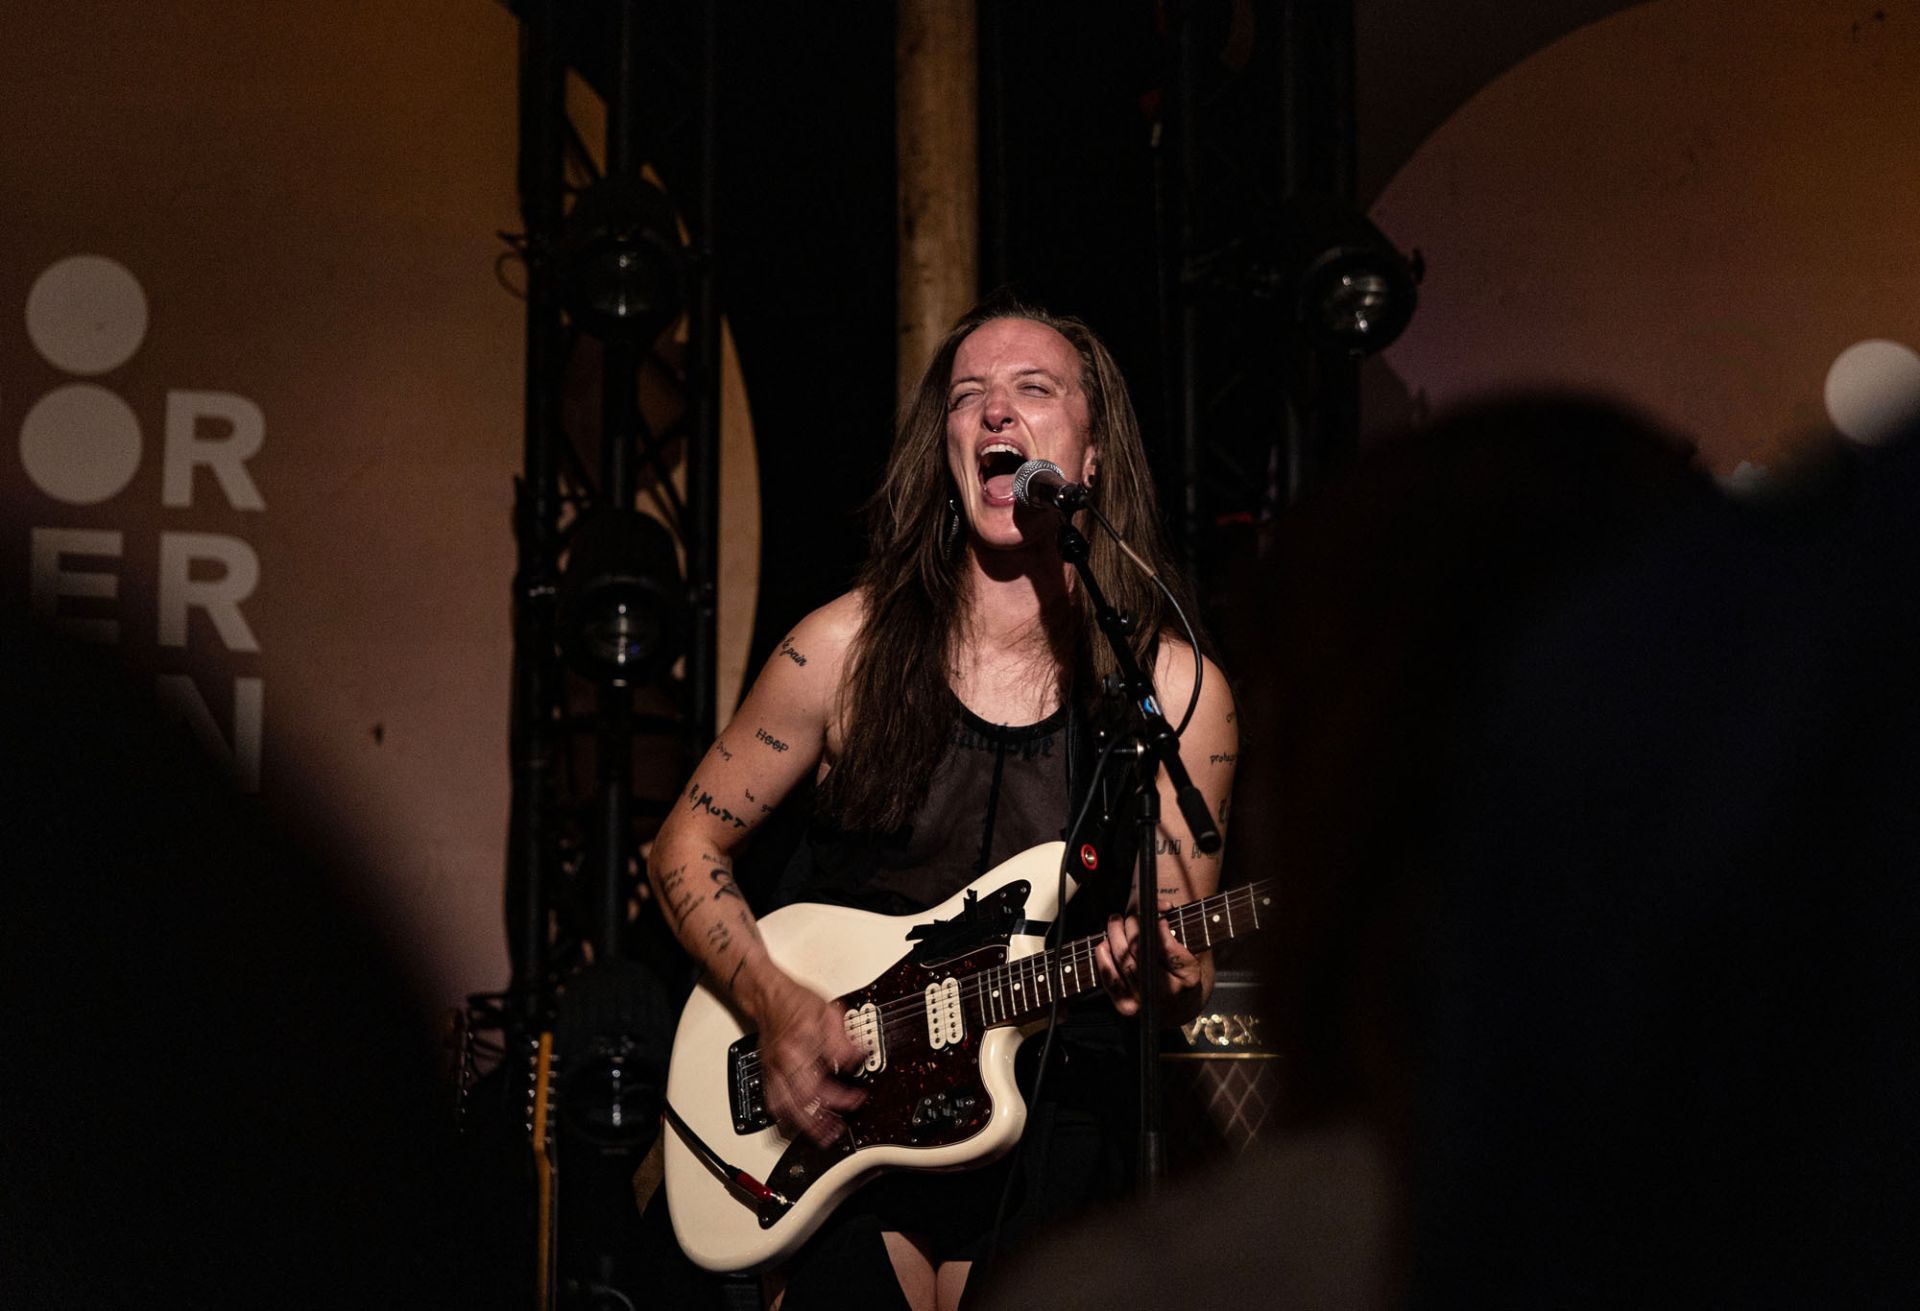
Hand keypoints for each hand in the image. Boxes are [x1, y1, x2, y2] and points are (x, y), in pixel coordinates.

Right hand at [751, 975, 868, 1146]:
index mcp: (799, 1046)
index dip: (842, 1096)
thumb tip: (861, 1057)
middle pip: (800, 1102)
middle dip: (819, 1122)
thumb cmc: (795, 1001)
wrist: (767, 994)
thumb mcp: (828, 1012)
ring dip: (801, 1127)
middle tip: (836, 1132)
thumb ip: (844, 1039)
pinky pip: (771, 1103)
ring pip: (783, 1107)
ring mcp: (772, 1070)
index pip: (821, 1081)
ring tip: (819, 1137)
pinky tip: (792, 1130)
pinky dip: (782, 1121)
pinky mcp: (767, 1074)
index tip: (858, 1098)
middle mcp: (783, 1062)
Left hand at [1092, 903, 1203, 1017]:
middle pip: (1139, 951)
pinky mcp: (1124, 1007)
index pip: (1165, 946)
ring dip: (1115, 936)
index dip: (1155, 926)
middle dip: (1132, 926)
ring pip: (1122, 961)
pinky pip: (1109, 978)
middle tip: (1132, 915)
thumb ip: (1176, 938)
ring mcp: (1142, 1003)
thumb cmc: (1184, 977)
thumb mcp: (1191, 958)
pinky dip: (1104, 957)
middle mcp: (1163, 995)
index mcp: (1185, 979)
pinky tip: (1106, 943)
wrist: (1178, 1010)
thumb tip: (1159, 916)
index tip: (1152, 913)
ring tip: (1116, 921)